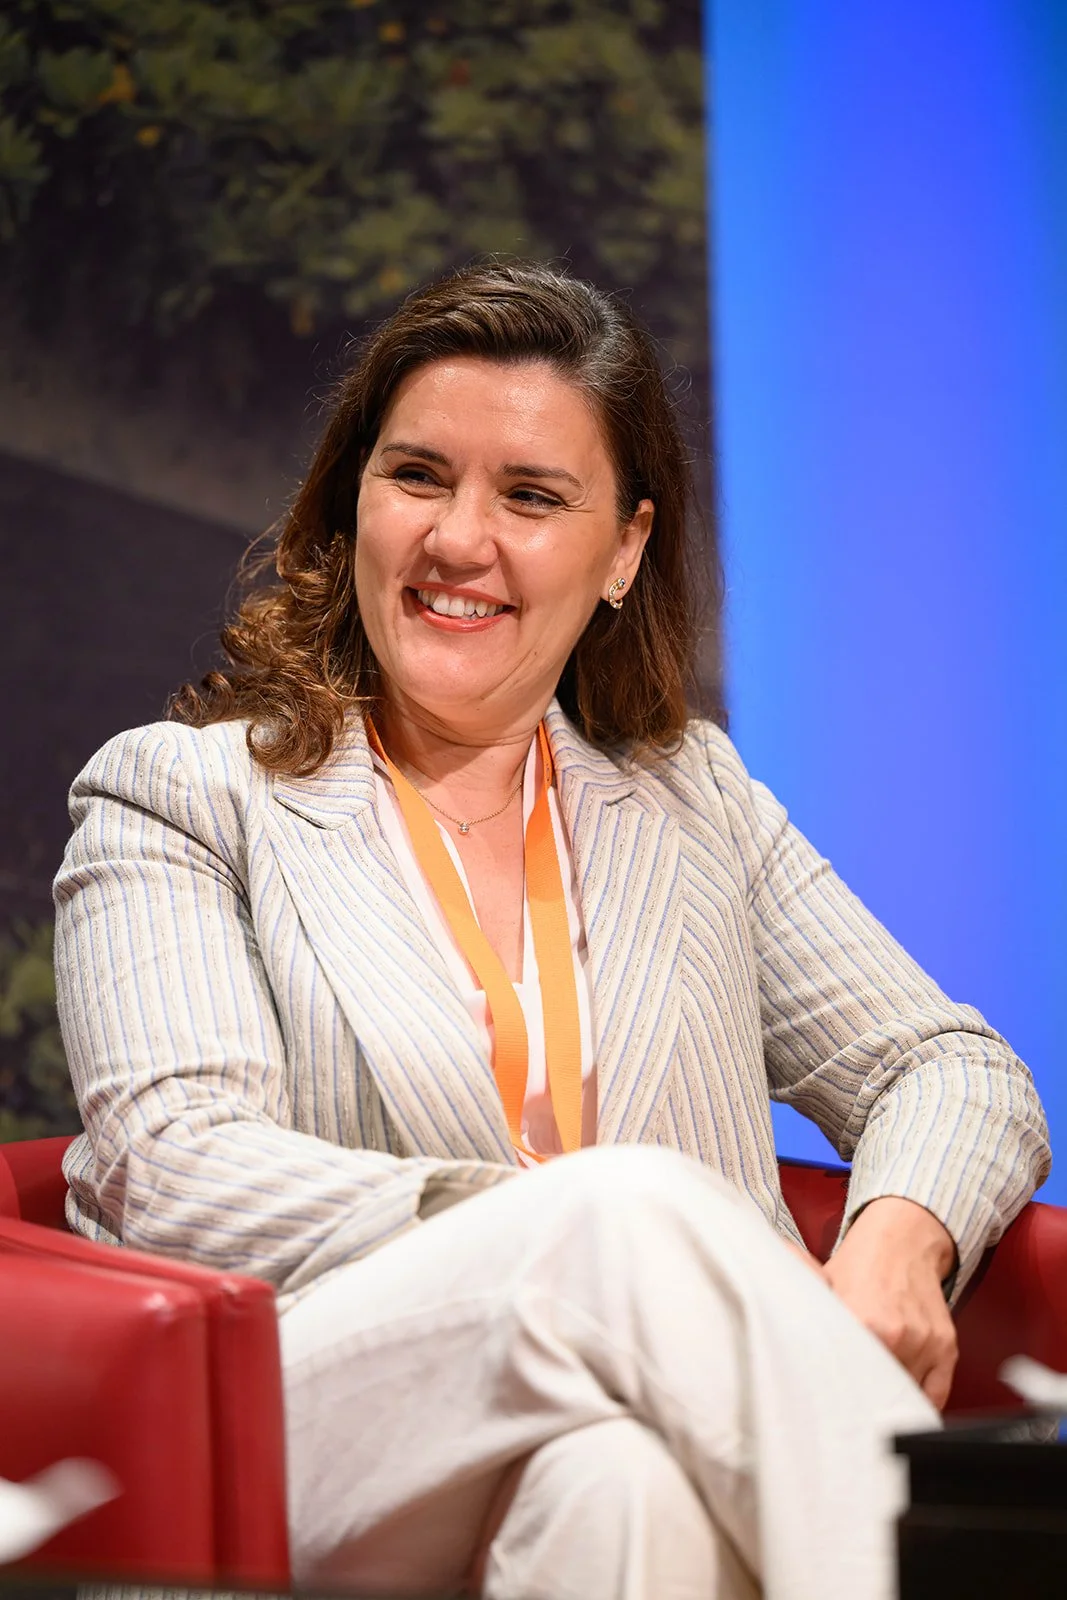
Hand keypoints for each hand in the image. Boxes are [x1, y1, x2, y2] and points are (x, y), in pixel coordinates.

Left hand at [823, 1196, 958, 1408]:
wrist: (901, 1238)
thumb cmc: (860, 1263)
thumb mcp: (824, 1284)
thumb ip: (810, 1318)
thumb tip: (787, 1345)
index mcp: (862, 1322)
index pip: (851, 1380)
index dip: (841, 1393)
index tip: (834, 1403)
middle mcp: (896, 1335)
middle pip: (878, 1391)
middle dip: (864, 1397)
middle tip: (851, 1403)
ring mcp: (924, 1342)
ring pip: (906, 1393)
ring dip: (890, 1397)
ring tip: (874, 1395)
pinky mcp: (945, 1345)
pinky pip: (936, 1392)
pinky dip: (920, 1400)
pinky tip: (904, 1400)